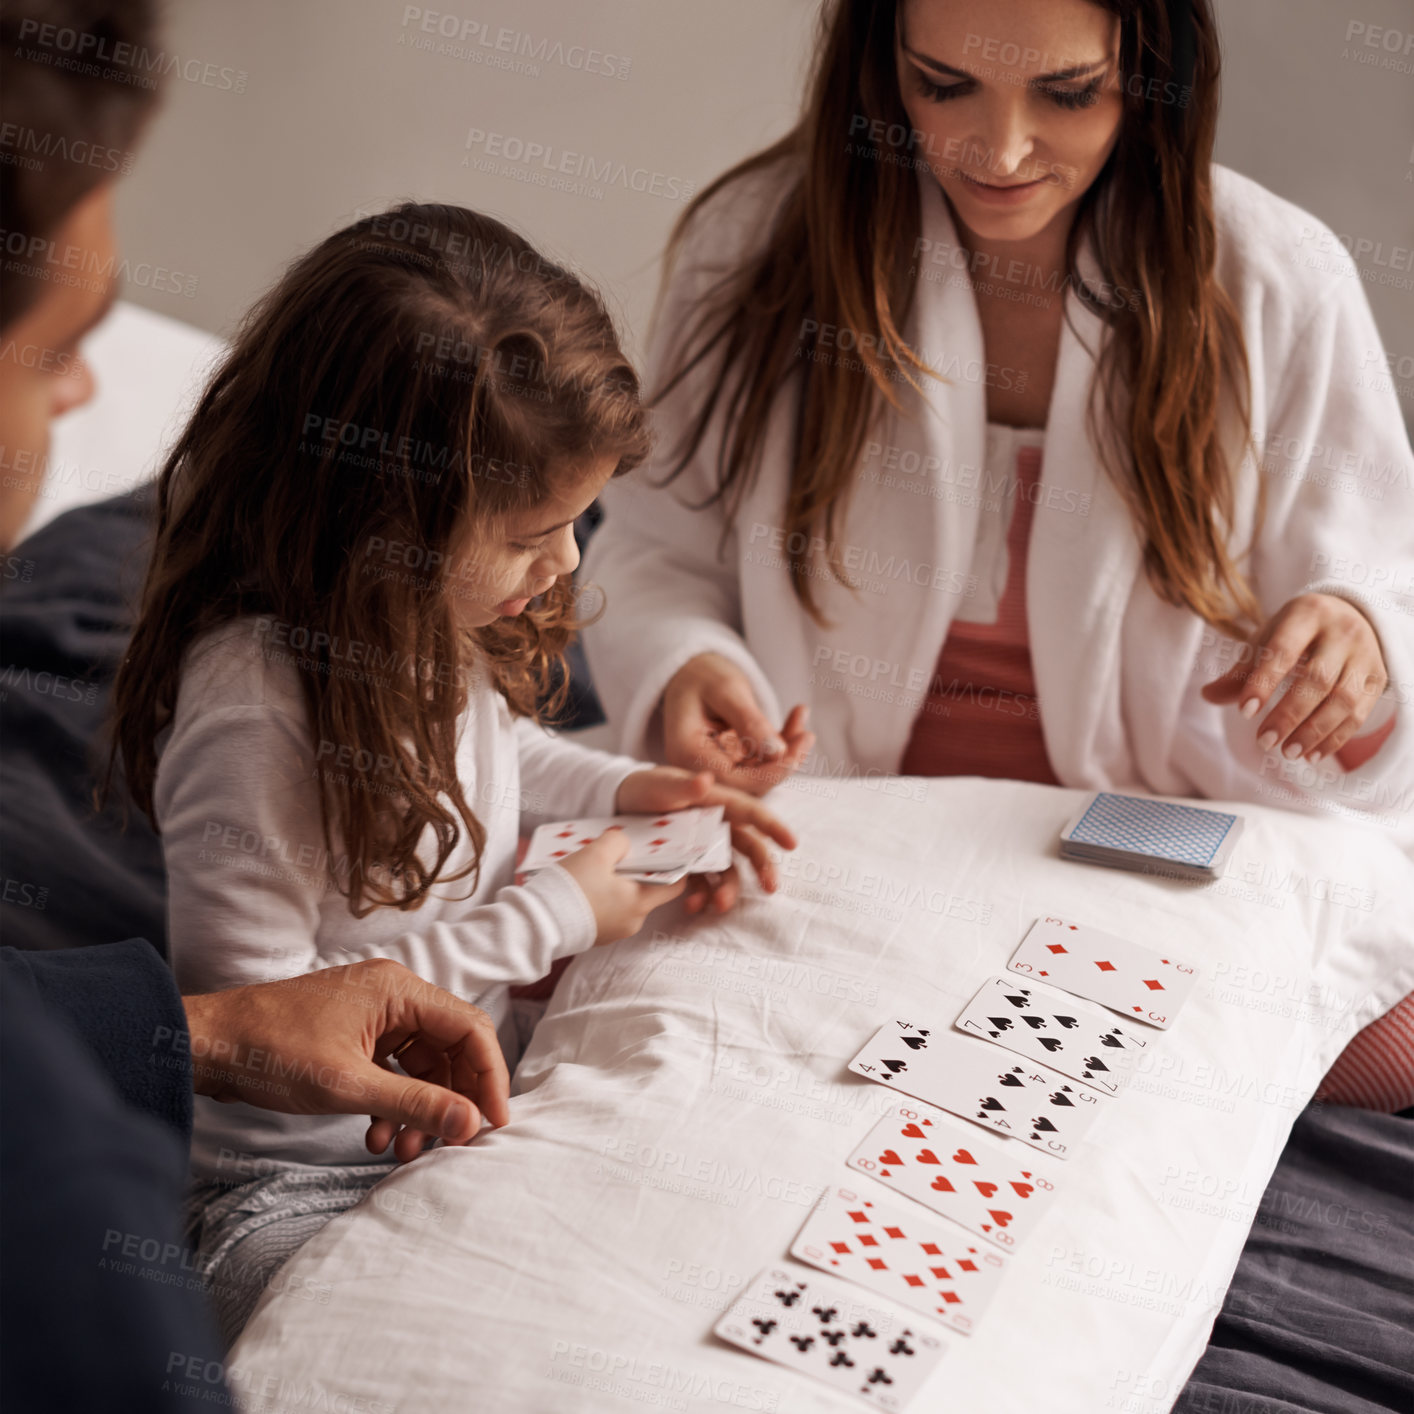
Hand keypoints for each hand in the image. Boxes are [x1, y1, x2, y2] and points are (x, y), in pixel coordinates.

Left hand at [181, 958, 510, 1164]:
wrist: (206, 1045)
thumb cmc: (270, 1051)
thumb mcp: (348, 1085)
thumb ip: (414, 1103)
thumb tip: (470, 1123)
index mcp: (398, 990)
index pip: (470, 1027)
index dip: (488, 1076)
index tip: (492, 1123)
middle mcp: (393, 994)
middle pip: (449, 1047)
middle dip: (450, 1099)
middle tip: (448, 1143)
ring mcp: (373, 1014)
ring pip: (420, 1063)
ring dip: (418, 1108)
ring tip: (401, 1150)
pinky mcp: (354, 1034)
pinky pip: (393, 1068)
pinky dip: (391, 1102)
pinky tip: (374, 1136)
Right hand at [554, 828, 687, 945]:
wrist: (537, 924)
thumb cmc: (572, 889)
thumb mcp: (597, 853)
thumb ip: (618, 841)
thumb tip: (623, 844)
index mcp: (640, 903)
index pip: (674, 885)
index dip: (673, 866)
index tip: (663, 852)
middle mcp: (632, 922)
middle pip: (646, 890)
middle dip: (635, 871)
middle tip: (618, 855)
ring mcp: (614, 931)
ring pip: (624, 900)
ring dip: (615, 883)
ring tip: (595, 868)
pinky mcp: (596, 934)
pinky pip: (607, 910)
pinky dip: (602, 896)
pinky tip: (584, 884)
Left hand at [615, 765, 797, 913]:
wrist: (618, 806)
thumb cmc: (645, 788)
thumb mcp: (660, 784)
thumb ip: (683, 786)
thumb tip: (706, 781)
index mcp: (717, 801)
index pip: (751, 812)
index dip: (773, 826)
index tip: (791, 844)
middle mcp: (717, 825)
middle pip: (748, 846)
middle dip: (763, 867)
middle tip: (770, 888)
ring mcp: (704, 847)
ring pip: (727, 870)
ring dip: (728, 889)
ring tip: (718, 905)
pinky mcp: (688, 863)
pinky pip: (702, 882)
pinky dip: (701, 896)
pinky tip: (692, 906)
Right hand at [660, 653, 813, 795]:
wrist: (692, 672)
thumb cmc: (703, 675)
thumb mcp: (725, 690)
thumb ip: (749, 720)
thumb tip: (778, 753)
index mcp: (685, 753)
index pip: (730, 780)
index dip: (766, 774)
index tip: (795, 756)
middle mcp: (696, 769)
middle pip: (747, 784)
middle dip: (782, 764)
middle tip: (807, 737)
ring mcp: (715, 769)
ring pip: (759, 776)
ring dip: (787, 754)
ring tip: (804, 725)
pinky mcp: (731, 764)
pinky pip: (761, 764)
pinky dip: (782, 744)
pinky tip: (797, 717)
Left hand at [1200, 593, 1388, 763]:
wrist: (1347, 615)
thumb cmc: (1295, 632)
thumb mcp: (1266, 639)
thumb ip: (1241, 670)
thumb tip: (1207, 695)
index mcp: (1307, 614)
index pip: (1284, 650)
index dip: (1263, 682)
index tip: (1244, 712)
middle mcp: (1342, 632)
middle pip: (1318, 680)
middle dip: (1289, 715)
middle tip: (1264, 742)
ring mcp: (1365, 655)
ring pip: (1343, 700)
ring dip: (1314, 732)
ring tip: (1286, 753)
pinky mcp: (1378, 678)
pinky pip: (1359, 714)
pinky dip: (1334, 738)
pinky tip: (1310, 755)